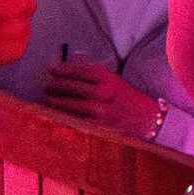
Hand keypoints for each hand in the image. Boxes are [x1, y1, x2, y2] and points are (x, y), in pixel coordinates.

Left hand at [41, 53, 171, 140]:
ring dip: (55, 101)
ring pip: (70, 105)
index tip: (51, 68)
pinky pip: (74, 120)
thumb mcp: (115, 80)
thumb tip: (67, 67)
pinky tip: (56, 113)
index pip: (80, 71)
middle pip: (73, 87)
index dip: (62, 69)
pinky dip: (63, 116)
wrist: (147, 120)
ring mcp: (100, 111)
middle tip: (46, 85)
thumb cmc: (127, 98)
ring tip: (47, 98)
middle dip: (56, 85)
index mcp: (108, 79)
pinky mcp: (98, 127)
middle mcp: (104, 94)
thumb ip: (94, 74)